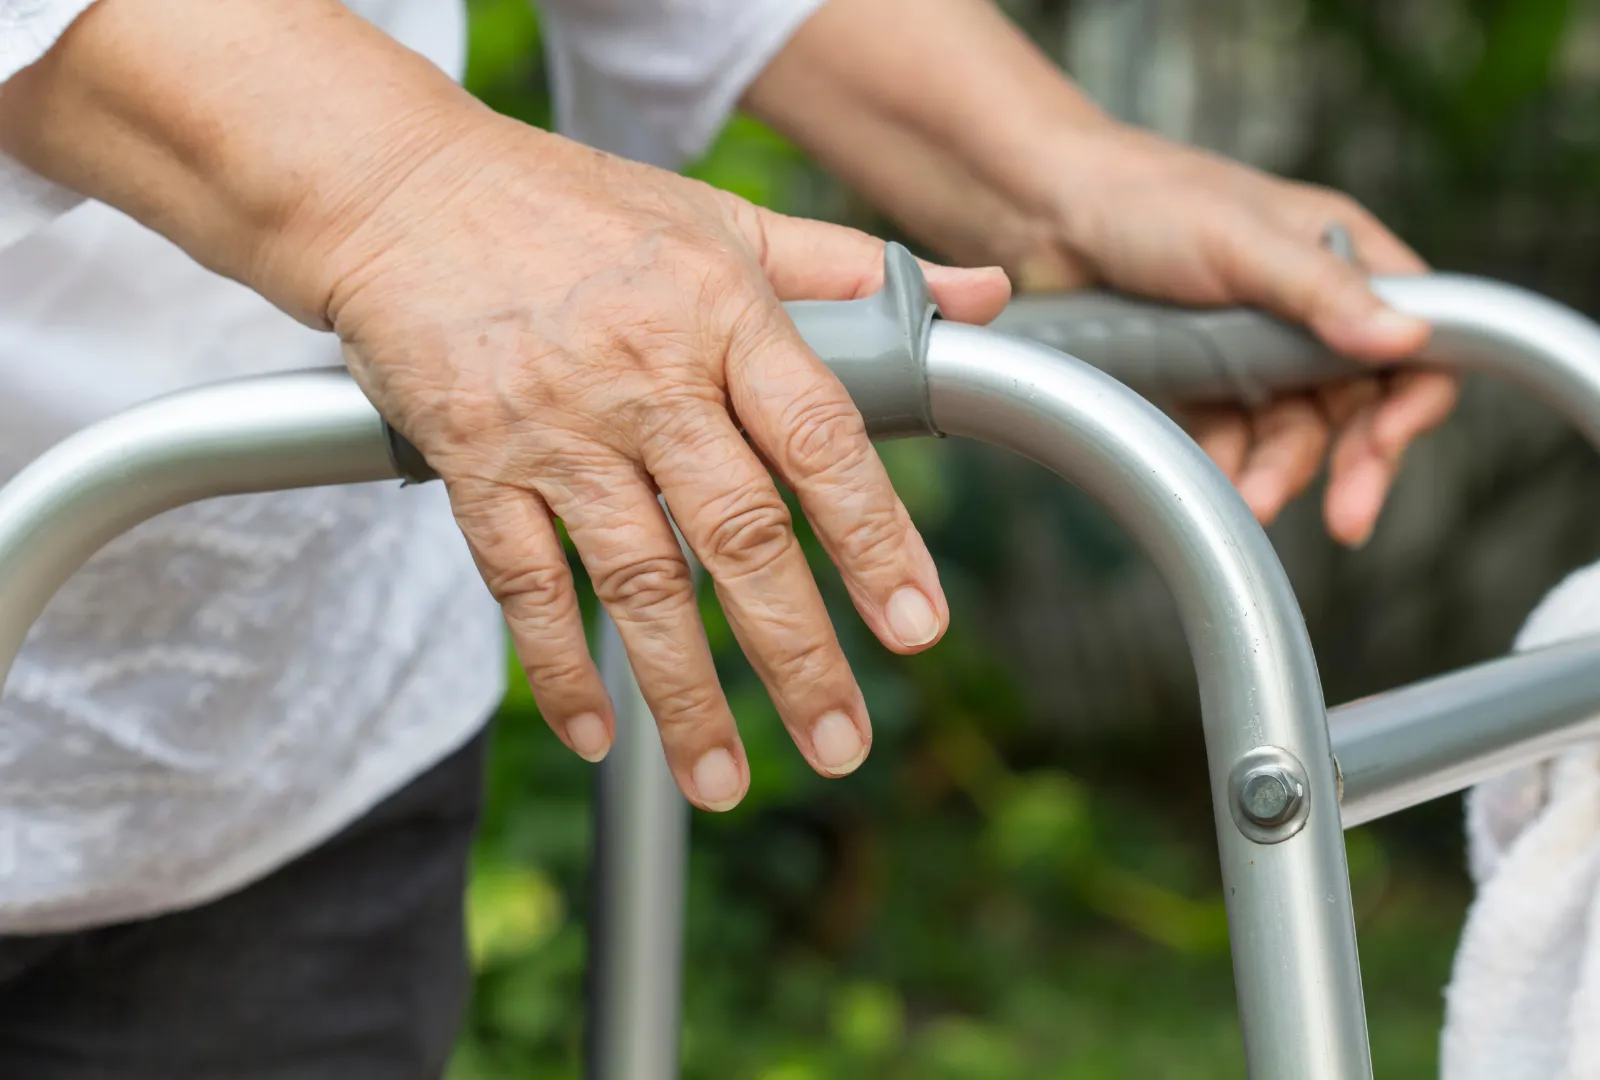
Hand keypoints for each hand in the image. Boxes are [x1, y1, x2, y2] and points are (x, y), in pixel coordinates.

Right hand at [312, 120, 1009, 808]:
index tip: (918, 626)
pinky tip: (596, 734)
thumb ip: (852, 271)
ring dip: (684, 691)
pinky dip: (557, 664)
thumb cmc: (572, 205)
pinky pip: (521, 580)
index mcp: (722, 312)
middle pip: (739, 533)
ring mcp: (553, 425)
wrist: (395, 186)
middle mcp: (644, 375)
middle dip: (796, 653)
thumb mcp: (723, 216)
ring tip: (722, 781)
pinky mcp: (471, 460)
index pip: (821, 439)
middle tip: (841, 743)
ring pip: (636, 578)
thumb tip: (985, 299)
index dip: (878, 538)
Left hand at [1006, 124, 1453, 546]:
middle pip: (1359, 403)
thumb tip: (1402, 338)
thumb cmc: (1146, 198)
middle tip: (1348, 517)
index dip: (1414, 395)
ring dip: (1280, 473)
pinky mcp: (1202, 383)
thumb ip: (1319, 293)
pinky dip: (1225, 468)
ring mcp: (1254, 350)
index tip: (1389, 441)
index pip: (1419, 337)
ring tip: (1250, 502)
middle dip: (1354, 461)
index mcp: (1342, 255)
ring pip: (1293, 432)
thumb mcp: (1240, 241)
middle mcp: (1307, 308)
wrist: (1044, 213)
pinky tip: (1212, 486)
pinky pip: (1231, 441)